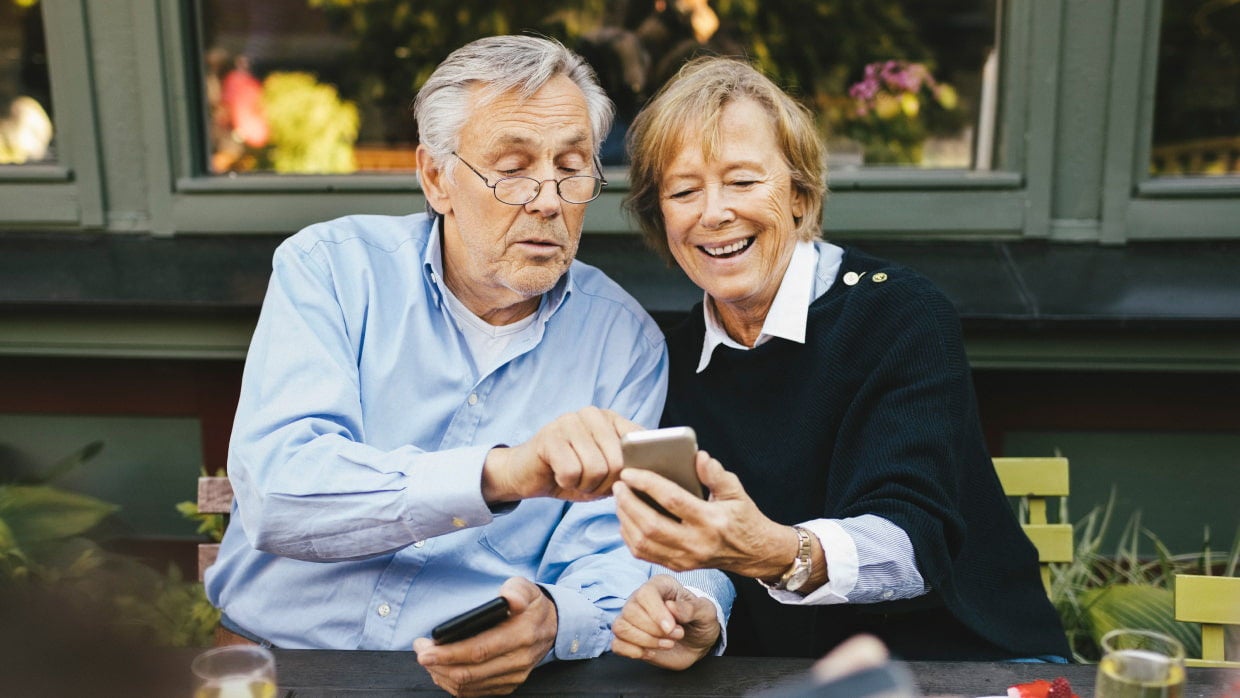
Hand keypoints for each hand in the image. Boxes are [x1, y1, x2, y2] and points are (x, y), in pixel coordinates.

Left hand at [413, 577, 556, 696]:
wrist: (552, 627)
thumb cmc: (532, 606)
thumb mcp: (527, 588)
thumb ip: (517, 590)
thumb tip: (508, 597)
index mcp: (521, 635)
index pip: (479, 650)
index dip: (449, 653)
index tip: (425, 650)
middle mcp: (518, 661)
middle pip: (469, 672)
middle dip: (438, 664)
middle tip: (420, 651)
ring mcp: (513, 676)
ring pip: (468, 685)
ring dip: (442, 675)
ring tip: (428, 659)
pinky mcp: (508, 685)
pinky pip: (474, 692)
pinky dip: (453, 684)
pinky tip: (442, 671)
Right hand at [482, 407, 641, 503]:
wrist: (527, 474)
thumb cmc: (572, 473)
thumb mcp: (606, 471)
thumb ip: (628, 467)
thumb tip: (651, 475)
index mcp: (611, 418)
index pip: (640, 443)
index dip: (633, 471)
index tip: (619, 481)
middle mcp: (593, 414)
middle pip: (618, 462)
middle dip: (605, 484)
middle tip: (589, 483)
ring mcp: (569, 421)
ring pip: (596, 469)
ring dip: (585, 485)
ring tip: (575, 478)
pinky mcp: (550, 436)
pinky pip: (572, 472)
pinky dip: (567, 483)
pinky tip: (559, 475)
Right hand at [610, 574, 720, 669]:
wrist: (697, 641)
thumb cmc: (700, 621)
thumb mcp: (706, 612)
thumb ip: (692, 608)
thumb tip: (672, 607)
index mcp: (660, 586)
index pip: (645, 593)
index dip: (656, 612)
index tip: (671, 628)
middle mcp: (640, 599)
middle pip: (630, 611)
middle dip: (654, 630)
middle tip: (677, 635)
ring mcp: (632, 619)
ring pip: (621, 627)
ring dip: (644, 641)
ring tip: (667, 644)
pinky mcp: (629, 638)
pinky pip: (616, 644)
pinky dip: (632, 651)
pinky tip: (651, 652)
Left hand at [613, 451, 794, 579]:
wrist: (753, 552)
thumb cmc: (743, 517)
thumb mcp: (736, 492)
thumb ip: (717, 474)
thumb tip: (699, 457)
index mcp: (711, 521)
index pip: (672, 500)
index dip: (647, 484)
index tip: (629, 472)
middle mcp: (696, 543)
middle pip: (651, 525)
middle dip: (628, 503)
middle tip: (618, 485)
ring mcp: (685, 558)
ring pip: (643, 543)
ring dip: (625, 520)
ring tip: (620, 500)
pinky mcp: (678, 566)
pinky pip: (645, 554)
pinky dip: (630, 536)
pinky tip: (626, 519)